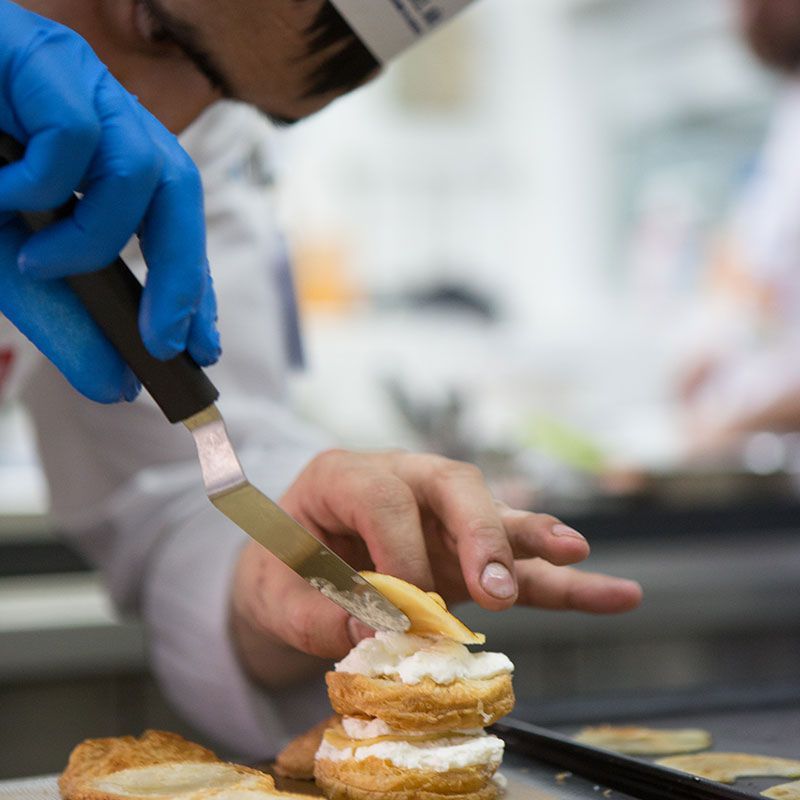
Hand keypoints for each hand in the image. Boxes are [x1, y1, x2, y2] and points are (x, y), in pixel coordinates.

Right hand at [0, 0, 218, 401]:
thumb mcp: (13, 263)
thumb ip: (66, 319)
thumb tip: (115, 386)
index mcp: (107, 157)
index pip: (174, 223)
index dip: (192, 284)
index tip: (201, 347)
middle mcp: (107, 116)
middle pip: (181, 192)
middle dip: (181, 276)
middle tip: (164, 342)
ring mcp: (81, 82)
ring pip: (142, 167)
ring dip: (94, 237)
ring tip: (37, 261)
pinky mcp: (45, 56)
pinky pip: (78, 136)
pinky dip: (42, 186)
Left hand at [232, 450, 642, 683]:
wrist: (289, 574)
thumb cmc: (281, 574)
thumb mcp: (276, 595)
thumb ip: (320, 614)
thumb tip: (379, 634)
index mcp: (342, 475)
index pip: (382, 497)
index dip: (398, 550)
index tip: (402, 610)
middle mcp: (400, 480)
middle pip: (453, 484)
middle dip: (479, 532)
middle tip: (494, 589)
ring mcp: (438, 514)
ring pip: (493, 512)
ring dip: (531, 539)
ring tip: (573, 555)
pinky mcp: (463, 549)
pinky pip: (515, 559)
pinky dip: (557, 576)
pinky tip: (610, 590)